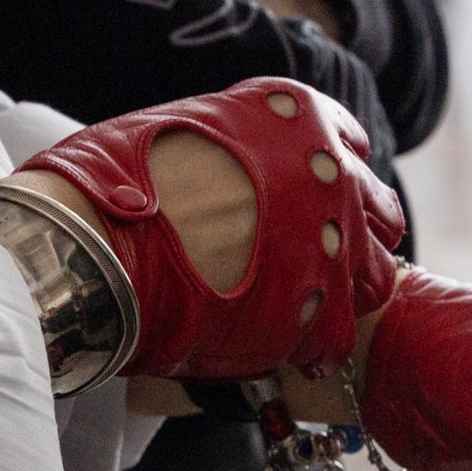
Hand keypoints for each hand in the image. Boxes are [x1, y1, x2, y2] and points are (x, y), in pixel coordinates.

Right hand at [19, 77, 403, 380]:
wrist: (92, 247)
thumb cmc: (111, 182)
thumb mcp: (176, 131)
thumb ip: (228, 145)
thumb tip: (225, 169)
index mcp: (295, 119)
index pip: (346, 145)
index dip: (326, 176)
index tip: (307, 194)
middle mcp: (329, 176)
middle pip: (379, 212)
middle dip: (352, 232)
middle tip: (313, 254)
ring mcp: (329, 248)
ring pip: (377, 276)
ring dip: (347, 288)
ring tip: (307, 304)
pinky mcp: (313, 316)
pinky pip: (337, 337)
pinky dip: (318, 346)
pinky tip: (292, 350)